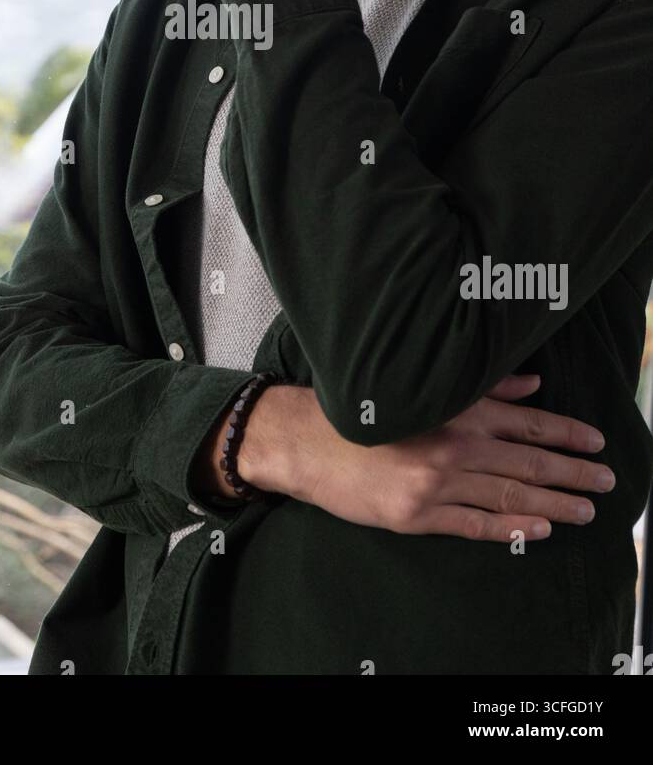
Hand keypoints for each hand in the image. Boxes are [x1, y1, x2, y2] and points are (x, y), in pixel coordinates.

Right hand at [240, 374, 614, 542]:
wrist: (307, 440)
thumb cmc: (365, 408)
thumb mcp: (424, 388)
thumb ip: (483, 387)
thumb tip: (534, 383)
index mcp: (456, 410)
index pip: (527, 424)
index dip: (566, 434)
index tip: (596, 443)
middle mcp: (453, 445)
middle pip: (528, 464)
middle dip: (573, 473)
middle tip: (606, 483)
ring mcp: (436, 484)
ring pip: (510, 497)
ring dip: (554, 505)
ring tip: (585, 511)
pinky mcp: (417, 515)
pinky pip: (475, 525)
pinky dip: (510, 529)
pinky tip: (537, 529)